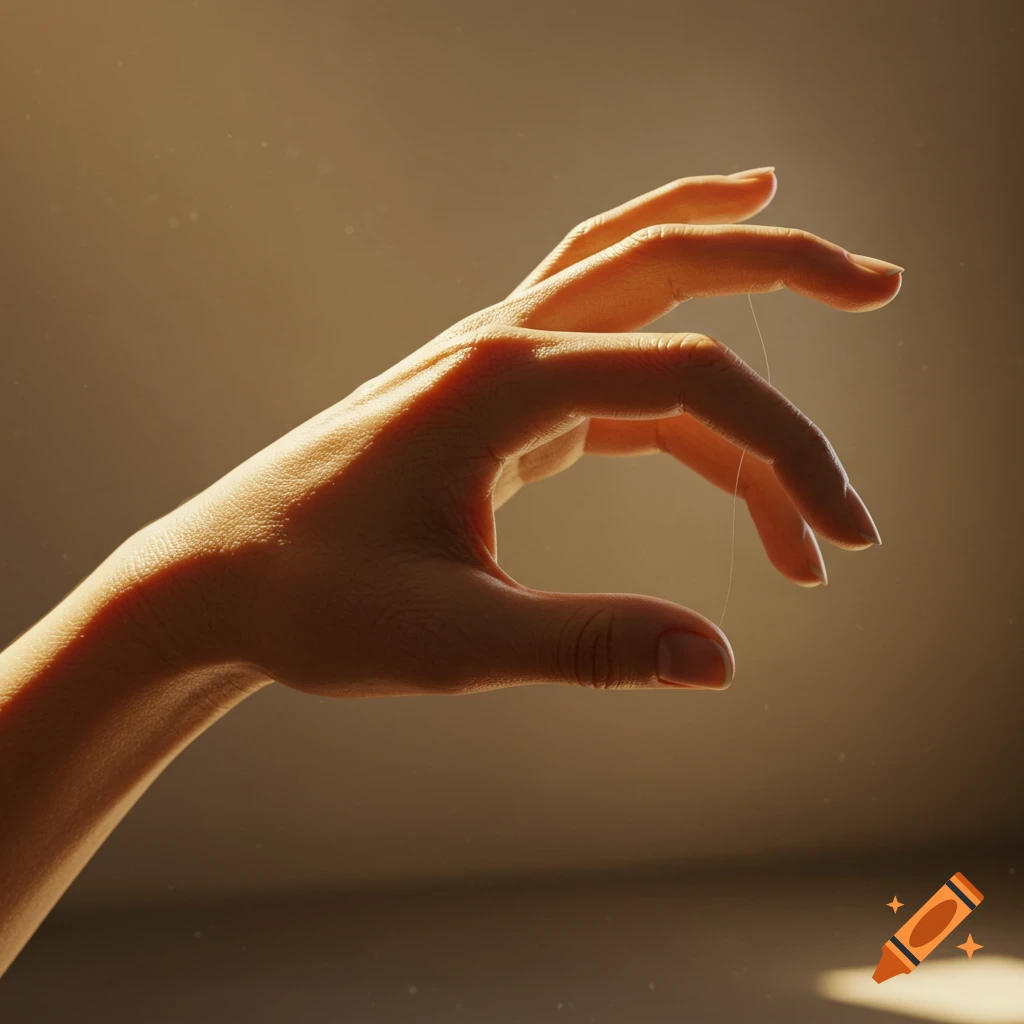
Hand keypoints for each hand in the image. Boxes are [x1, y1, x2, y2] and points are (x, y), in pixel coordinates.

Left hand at [128, 167, 898, 697]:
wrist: (215, 582)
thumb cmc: (310, 602)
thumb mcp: (453, 639)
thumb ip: (588, 645)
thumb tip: (718, 659)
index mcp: (501, 383)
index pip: (694, 377)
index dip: (791, 453)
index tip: (844, 538)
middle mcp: (500, 347)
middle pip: (665, 261)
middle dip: (779, 263)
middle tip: (876, 283)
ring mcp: (490, 365)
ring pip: (634, 295)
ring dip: (733, 296)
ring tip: (827, 293)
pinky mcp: (486, 401)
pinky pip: (604, 364)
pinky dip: (676, 396)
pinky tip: (711, 417)